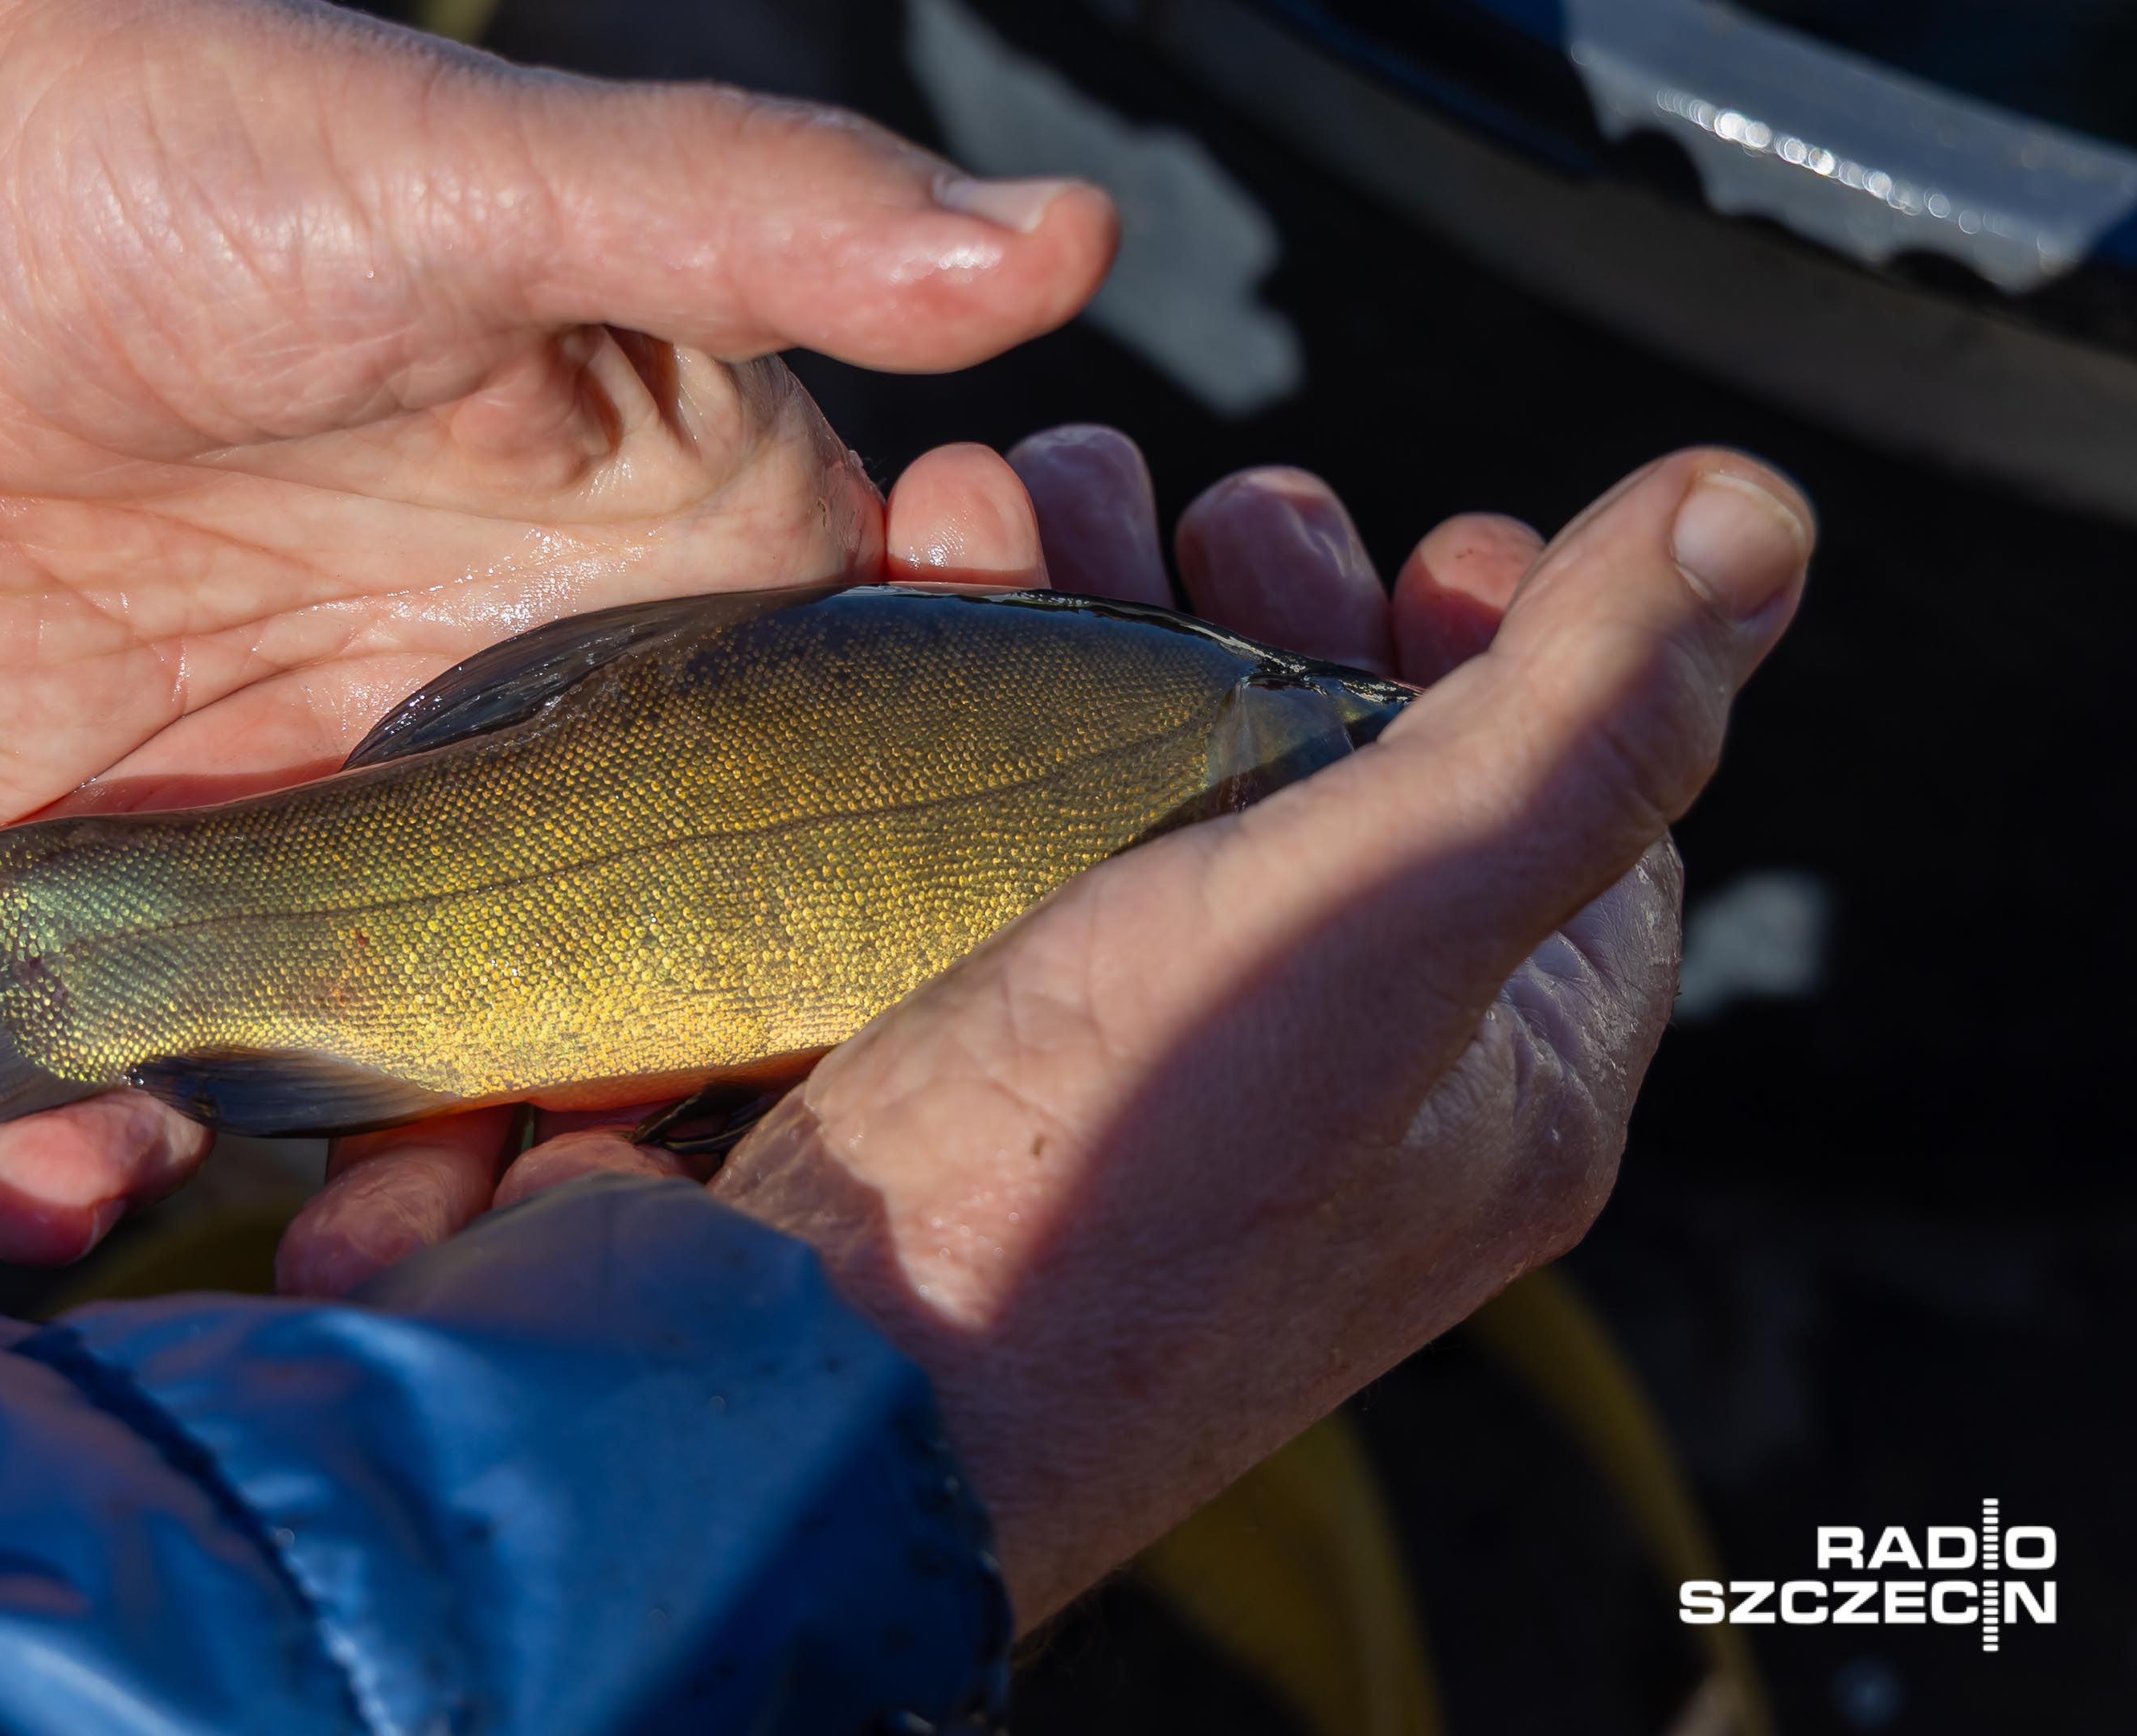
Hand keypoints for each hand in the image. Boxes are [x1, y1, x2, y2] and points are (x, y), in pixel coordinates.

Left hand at [0, 0, 1114, 1260]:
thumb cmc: (191, 138)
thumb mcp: (482, 176)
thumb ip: (755, 217)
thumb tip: (1065, 238)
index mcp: (667, 563)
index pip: (818, 800)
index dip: (828, 961)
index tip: (802, 1095)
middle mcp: (521, 698)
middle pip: (608, 977)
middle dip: (578, 1138)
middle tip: (520, 1262)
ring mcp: (332, 773)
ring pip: (397, 1033)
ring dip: (364, 1176)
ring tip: (322, 1283)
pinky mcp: (146, 816)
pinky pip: (153, 1011)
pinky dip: (106, 1121)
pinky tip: (51, 1195)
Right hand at [705, 447, 1808, 1626]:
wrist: (796, 1396)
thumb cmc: (1098, 1195)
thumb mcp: (1384, 927)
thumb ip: (1581, 726)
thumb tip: (1755, 518)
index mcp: (1492, 1081)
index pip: (1570, 820)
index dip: (1526, 652)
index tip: (1435, 536)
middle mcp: (1325, 1080)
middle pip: (1334, 768)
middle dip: (1265, 594)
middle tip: (1200, 508)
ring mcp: (1126, 1072)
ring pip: (1138, 777)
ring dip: (1085, 606)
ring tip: (1000, 498)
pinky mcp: (960, 1052)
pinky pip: (986, 826)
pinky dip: (957, 695)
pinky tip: (900, 596)